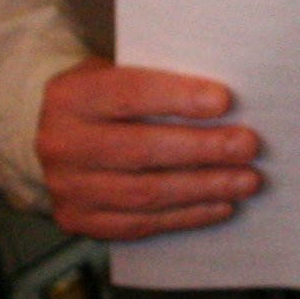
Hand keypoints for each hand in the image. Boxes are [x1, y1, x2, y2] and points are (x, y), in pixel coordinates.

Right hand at [37, 60, 260, 241]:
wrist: (52, 140)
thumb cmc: (101, 103)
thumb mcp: (113, 75)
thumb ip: (156, 82)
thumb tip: (224, 101)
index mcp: (71, 97)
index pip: (129, 95)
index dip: (178, 99)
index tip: (224, 101)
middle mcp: (62, 144)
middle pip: (143, 150)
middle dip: (203, 149)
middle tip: (247, 145)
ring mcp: (68, 188)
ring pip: (147, 193)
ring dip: (204, 187)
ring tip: (246, 179)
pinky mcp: (80, 221)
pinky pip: (142, 223)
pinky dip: (187, 215)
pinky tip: (221, 204)